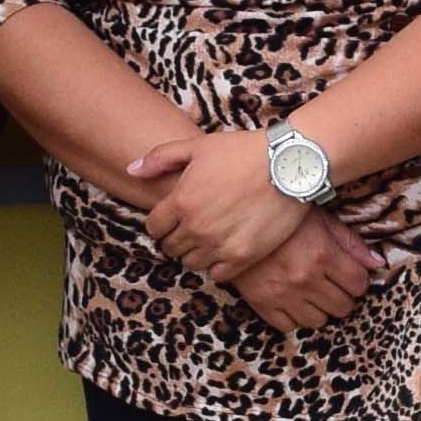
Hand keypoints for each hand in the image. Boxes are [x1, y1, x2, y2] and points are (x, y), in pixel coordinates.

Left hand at [134, 130, 318, 283]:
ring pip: (191, 263)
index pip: (154, 227)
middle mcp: (195, 228)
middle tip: (192, 228)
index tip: (173, 219)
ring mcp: (219, 245)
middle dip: (176, 238)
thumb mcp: (198, 146)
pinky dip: (217, 266)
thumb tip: (131, 170)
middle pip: (170, 248)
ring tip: (209, 239)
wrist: (290, 165)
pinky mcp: (243, 257)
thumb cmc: (243, 151)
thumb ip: (160, 158)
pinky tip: (225, 249)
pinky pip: (217, 275)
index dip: (161, 223)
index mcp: (180, 202)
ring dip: (195, 253)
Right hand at [226, 212, 385, 333]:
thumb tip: (376, 264)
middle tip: (333, 284)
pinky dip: (294, 317)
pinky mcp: (262, 304)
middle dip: (343, 296)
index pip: (359, 284)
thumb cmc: (281, 217)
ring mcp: (283, 295)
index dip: (359, 280)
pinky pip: (288, 326)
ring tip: (314, 293)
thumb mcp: (319, 219)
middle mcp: (305, 278)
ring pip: (318, 321)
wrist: (233, 220)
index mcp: (323, 254)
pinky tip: (293, 301)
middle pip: (343, 306)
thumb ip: (350, 242)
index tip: (351, 275)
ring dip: (321, 309)